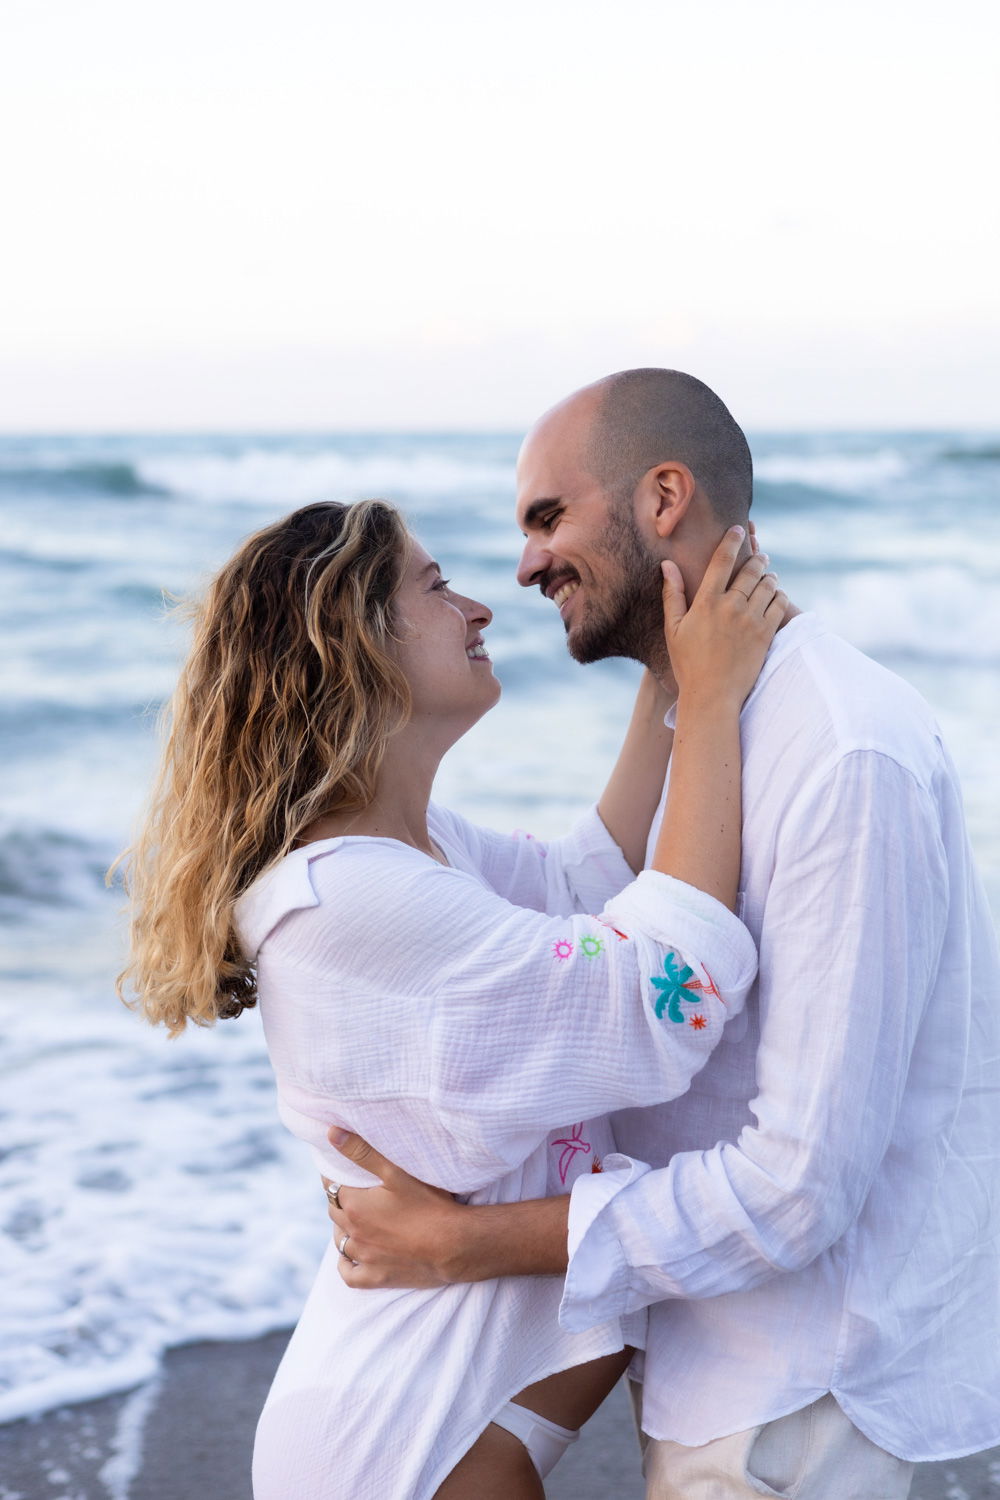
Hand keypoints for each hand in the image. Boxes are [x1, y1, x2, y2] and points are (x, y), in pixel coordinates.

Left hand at [322, 1130, 460, 1288]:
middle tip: (353, 1188)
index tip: (341, 1168)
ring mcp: (364, 1258)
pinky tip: (352, 1255)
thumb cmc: (429, 1205)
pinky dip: (346, 1263)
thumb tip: (331, 1133)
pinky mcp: (376, 1278)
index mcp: (354, 1206)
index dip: (335, 1175)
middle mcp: (353, 1233)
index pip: (331, 1185)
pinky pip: (349, 1274)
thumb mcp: (396, 1172)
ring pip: (340, 1240)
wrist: (455, 1246)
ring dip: (343, 1227)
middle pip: (334, 1211)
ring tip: (355, 1216)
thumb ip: (362, 1151)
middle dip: (340, 1198)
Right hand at [662, 525, 786, 707]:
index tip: (739, 529)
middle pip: (751, 569)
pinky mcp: (766, 633)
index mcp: (707, 602)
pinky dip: (779, 595)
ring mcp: (751, 620)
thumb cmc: (688, 663)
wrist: (712, 695)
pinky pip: (779, 604)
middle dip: (757, 558)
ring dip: (769, 576)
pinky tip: (774, 596)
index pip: (722, 560)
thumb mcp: (674, 629)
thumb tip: (667, 565)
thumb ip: (673, 594)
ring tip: (767, 576)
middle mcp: (731, 606)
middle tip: (760, 556)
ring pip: (768, 584)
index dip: (732, 541)